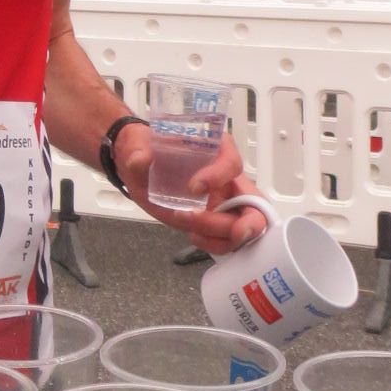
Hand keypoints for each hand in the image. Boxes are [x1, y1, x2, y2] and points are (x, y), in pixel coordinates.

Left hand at [112, 123, 265, 255]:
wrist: (139, 172)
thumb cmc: (146, 151)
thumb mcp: (137, 146)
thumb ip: (138, 152)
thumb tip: (140, 159)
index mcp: (214, 151)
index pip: (231, 162)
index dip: (219, 175)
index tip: (194, 187)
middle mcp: (226, 178)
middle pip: (253, 200)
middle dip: (249, 220)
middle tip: (237, 233)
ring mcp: (224, 202)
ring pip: (244, 225)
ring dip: (223, 234)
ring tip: (192, 231)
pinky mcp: (215, 221)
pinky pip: (229, 239)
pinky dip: (216, 244)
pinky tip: (195, 236)